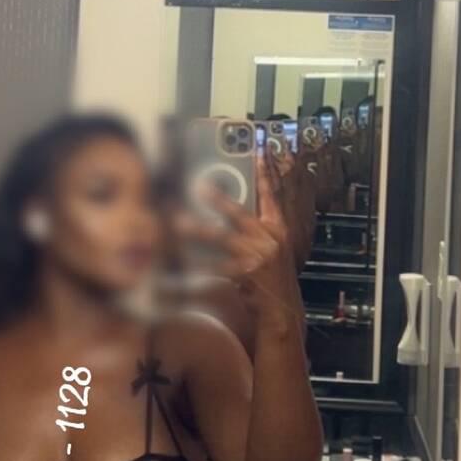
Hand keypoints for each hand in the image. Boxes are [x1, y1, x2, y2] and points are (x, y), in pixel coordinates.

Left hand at [177, 152, 298, 317]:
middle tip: (199, 187)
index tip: (260, 151)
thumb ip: (256, 229)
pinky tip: (181, 262)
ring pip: (221, 238)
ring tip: (177, 222)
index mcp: (277, 229)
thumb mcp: (272, 248)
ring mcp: (257, 256)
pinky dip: (197, 264)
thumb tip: (230, 209)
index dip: (265, 172)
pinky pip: (215, 265)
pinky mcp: (245, 274)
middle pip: (238, 213)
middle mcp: (269, 239)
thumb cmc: (273, 277)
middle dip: (218, 200)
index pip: (271, 195)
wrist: (283, 309)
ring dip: (197, 230)